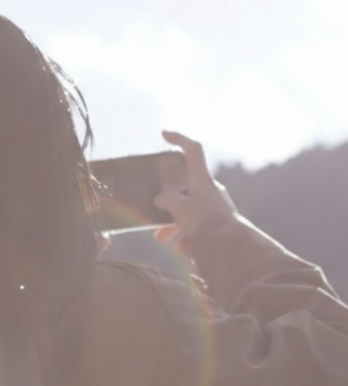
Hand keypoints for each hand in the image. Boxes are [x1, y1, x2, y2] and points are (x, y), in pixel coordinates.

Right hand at [153, 131, 236, 253]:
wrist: (231, 248)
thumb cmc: (205, 221)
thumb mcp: (179, 207)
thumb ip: (166, 199)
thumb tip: (160, 198)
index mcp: (202, 180)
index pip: (192, 150)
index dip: (178, 139)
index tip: (164, 135)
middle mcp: (210, 191)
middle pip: (184, 190)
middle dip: (166, 205)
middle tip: (154, 216)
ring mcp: (215, 208)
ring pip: (188, 212)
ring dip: (173, 226)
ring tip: (163, 240)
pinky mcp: (219, 225)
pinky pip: (198, 227)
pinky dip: (187, 237)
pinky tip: (183, 250)